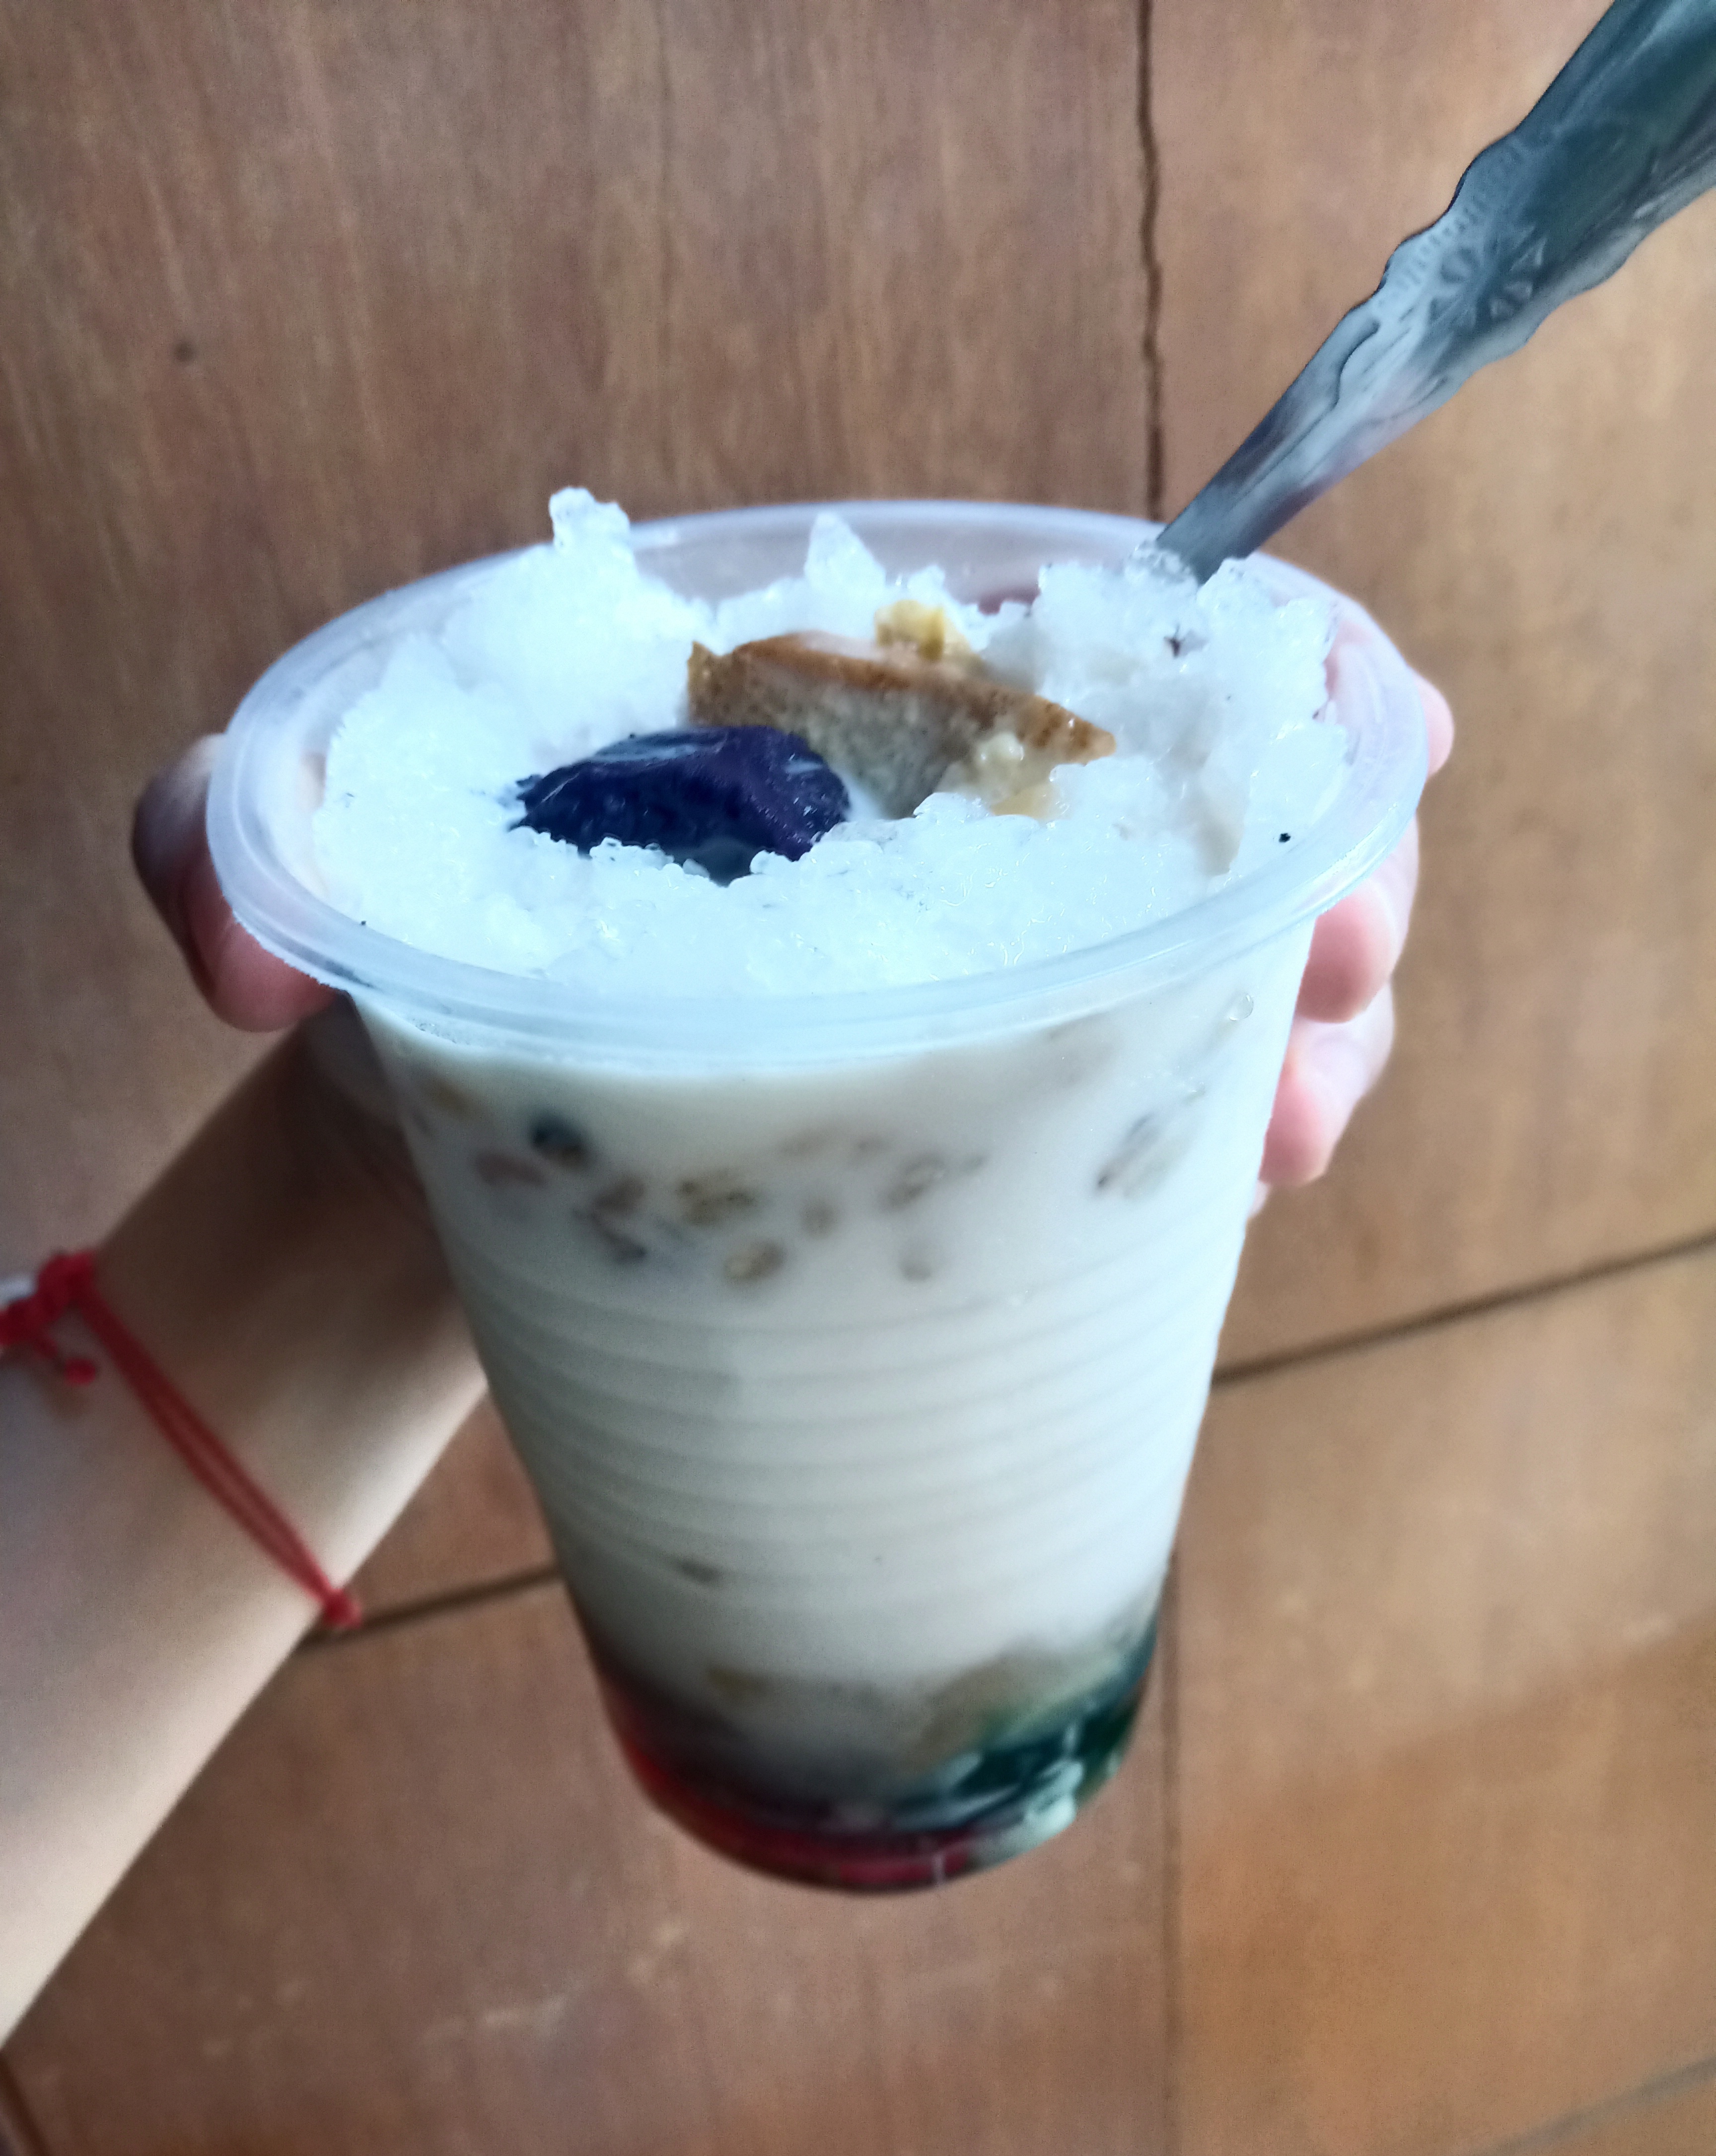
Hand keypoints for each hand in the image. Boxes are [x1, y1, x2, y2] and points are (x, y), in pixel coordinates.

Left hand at [136, 696, 1452, 1189]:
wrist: (433, 1153)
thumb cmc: (400, 962)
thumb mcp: (296, 857)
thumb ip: (225, 840)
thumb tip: (251, 953)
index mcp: (842, 699)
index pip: (1102, 645)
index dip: (1271, 678)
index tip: (1374, 741)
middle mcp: (949, 828)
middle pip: (1209, 817)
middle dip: (1325, 882)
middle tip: (1337, 987)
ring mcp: (987, 986)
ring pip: (1219, 973)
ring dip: (1307, 1039)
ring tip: (1282, 1138)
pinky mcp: (986, 1126)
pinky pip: (1152, 1108)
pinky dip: (1223, 1137)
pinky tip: (1234, 1194)